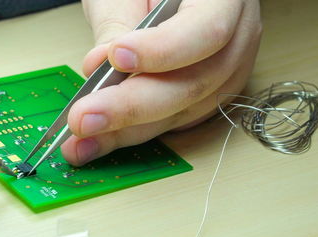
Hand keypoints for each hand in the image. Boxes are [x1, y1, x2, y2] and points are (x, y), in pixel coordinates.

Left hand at [61, 0, 261, 165]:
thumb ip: (118, 25)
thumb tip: (99, 71)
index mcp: (225, 0)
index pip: (207, 30)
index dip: (163, 50)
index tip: (116, 58)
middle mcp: (236, 41)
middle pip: (193, 85)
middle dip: (131, 108)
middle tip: (84, 119)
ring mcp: (225, 74)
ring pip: (180, 113)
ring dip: (126, 132)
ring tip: (82, 142)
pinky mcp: (205, 98)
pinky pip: (172, 122)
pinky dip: (133, 133)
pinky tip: (100, 140)